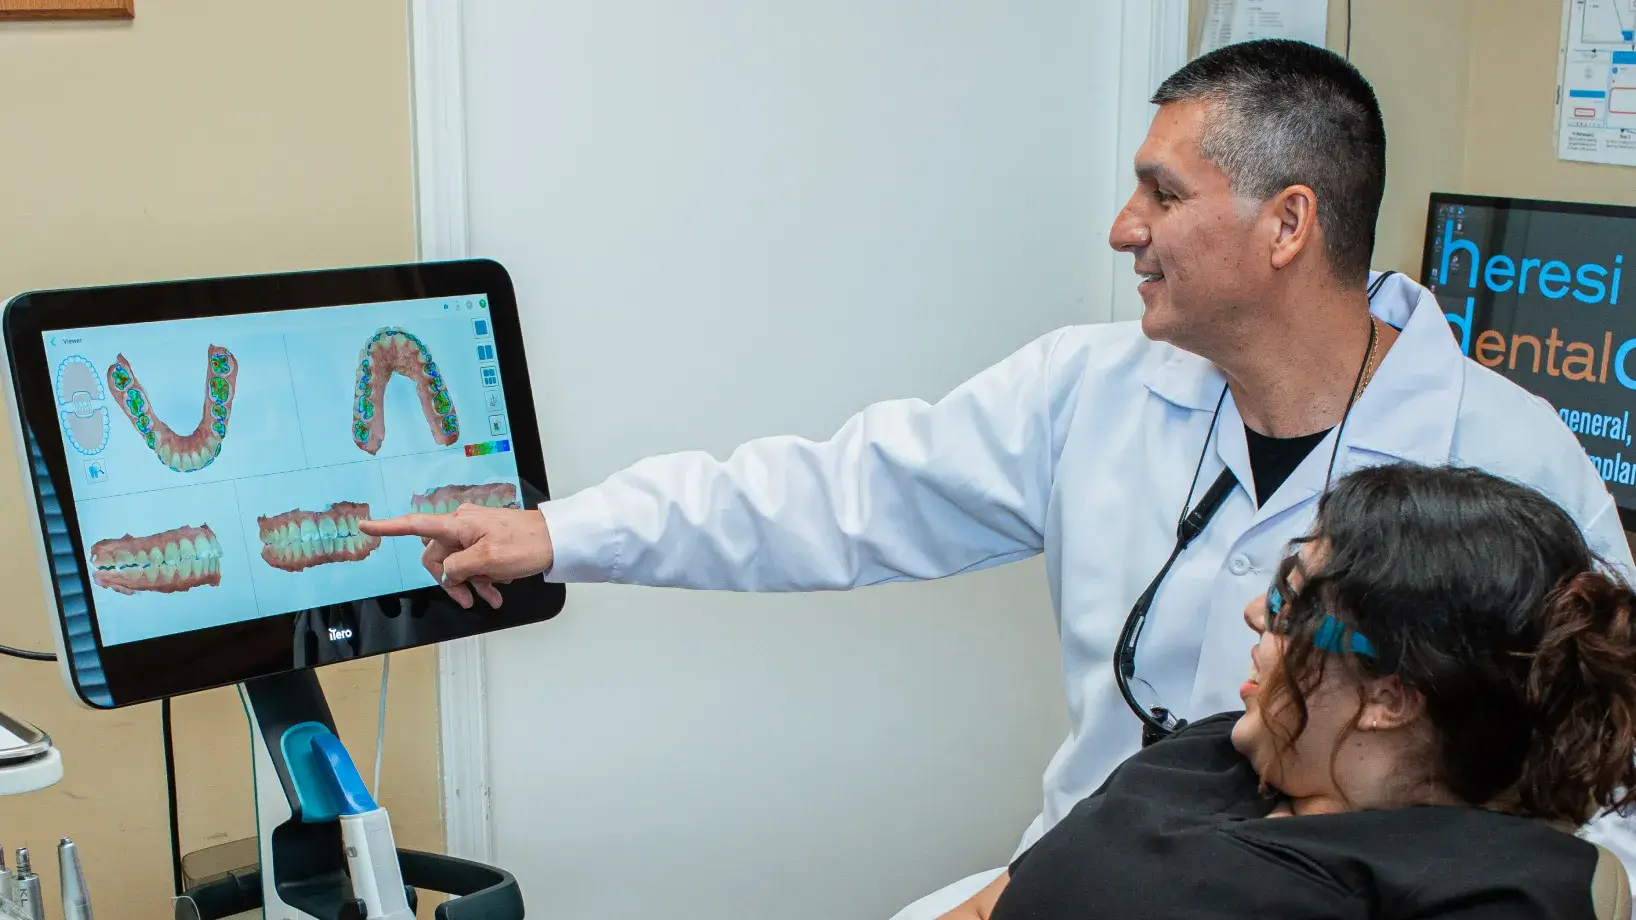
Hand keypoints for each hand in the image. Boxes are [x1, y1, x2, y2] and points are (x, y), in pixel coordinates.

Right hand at [358, 504, 554, 608]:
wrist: (556, 541)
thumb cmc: (525, 545)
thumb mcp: (487, 560)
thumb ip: (457, 568)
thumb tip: (446, 573)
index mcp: (457, 524)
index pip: (414, 524)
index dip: (388, 527)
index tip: (365, 524)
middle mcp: (462, 525)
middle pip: (438, 555)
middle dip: (450, 580)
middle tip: (467, 600)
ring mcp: (476, 532)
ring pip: (458, 563)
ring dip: (470, 584)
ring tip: (490, 600)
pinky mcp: (488, 541)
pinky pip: (475, 562)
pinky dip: (483, 578)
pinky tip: (497, 592)